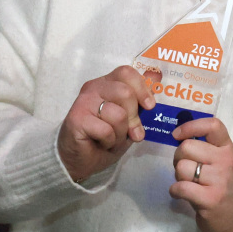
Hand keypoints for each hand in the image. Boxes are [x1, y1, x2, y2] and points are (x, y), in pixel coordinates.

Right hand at [57, 66, 153, 183]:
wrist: (80, 159)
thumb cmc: (105, 136)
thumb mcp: (129, 117)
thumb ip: (141, 96)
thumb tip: (156, 75)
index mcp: (107, 83)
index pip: (126, 73)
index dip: (142, 89)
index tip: (150, 107)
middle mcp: (93, 88)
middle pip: (125, 93)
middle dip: (134, 117)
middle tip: (132, 133)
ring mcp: (83, 102)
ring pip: (118, 114)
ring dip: (120, 133)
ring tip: (112, 138)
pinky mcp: (76, 119)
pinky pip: (106, 130)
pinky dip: (109, 141)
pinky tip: (101, 143)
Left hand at [168, 115, 232, 231]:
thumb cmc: (222, 188)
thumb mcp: (221, 163)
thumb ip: (206, 148)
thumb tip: (178, 136)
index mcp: (228, 149)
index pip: (212, 125)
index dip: (190, 126)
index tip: (177, 135)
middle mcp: (226, 161)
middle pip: (187, 147)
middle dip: (178, 158)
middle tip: (186, 170)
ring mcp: (220, 180)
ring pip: (182, 167)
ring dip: (178, 177)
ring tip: (188, 184)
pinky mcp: (210, 199)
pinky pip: (181, 187)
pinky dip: (175, 191)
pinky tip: (181, 195)